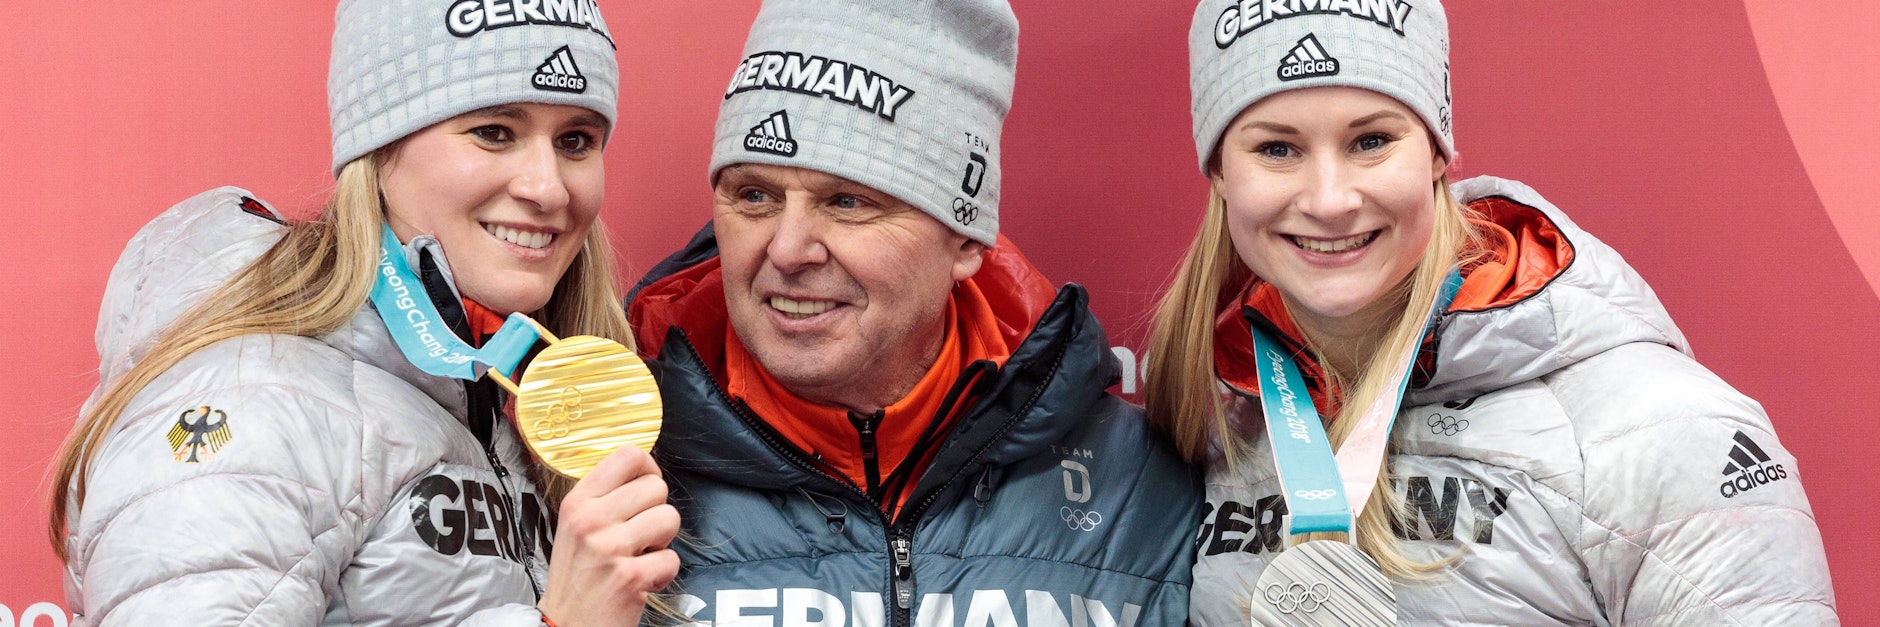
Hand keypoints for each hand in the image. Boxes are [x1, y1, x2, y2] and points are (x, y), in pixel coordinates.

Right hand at [538, 445, 680, 625]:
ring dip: (662, 542)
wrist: (565, 626)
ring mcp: (610, 549)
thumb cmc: (577, 577)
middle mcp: (591, 521)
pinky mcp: (630, 577)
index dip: (648, 469)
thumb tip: (644, 470)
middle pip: (656, 487)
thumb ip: (604, 498)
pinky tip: (641, 580)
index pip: (627, 455)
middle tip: (638, 535)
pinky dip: (662, 574)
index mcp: (578, 502)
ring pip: (670, 518)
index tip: (645, 488)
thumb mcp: (576, 527)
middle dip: (656, 512)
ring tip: (639, 556)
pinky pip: (672, 559)